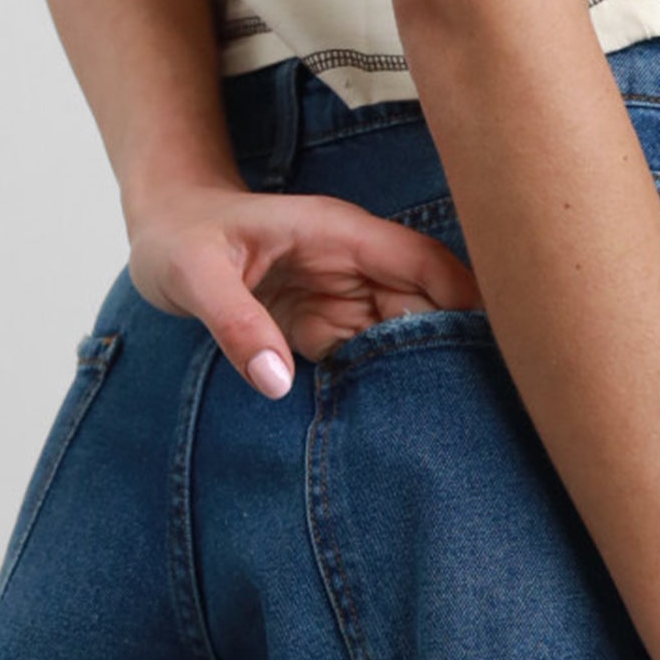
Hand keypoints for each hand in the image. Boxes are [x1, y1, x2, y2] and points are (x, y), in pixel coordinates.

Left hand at [128, 180, 482, 396]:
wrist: (164, 230)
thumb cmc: (180, 238)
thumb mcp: (195, 276)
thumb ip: (235, 324)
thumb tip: (276, 383)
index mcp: (341, 234)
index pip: (425, 264)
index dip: (466, 301)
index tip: (496, 353)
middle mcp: (356, 264)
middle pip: (429, 307)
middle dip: (451, 351)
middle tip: (473, 412)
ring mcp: (345, 297)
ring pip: (408, 337)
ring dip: (421, 375)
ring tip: (443, 429)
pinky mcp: (328, 326)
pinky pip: (372, 359)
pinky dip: (386, 388)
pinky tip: (397, 426)